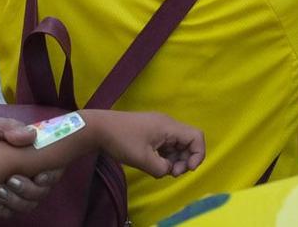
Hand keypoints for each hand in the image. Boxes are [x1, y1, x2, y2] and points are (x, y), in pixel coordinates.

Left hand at [90, 110, 205, 179]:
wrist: (99, 128)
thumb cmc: (122, 141)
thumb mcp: (143, 159)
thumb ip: (162, 168)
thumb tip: (169, 170)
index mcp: (168, 127)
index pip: (196, 137)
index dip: (198, 154)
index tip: (187, 169)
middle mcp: (167, 124)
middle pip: (188, 142)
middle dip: (185, 160)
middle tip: (172, 173)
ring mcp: (159, 127)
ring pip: (177, 144)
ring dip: (175, 159)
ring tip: (162, 170)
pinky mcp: (151, 131)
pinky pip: (167, 144)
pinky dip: (166, 156)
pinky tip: (155, 164)